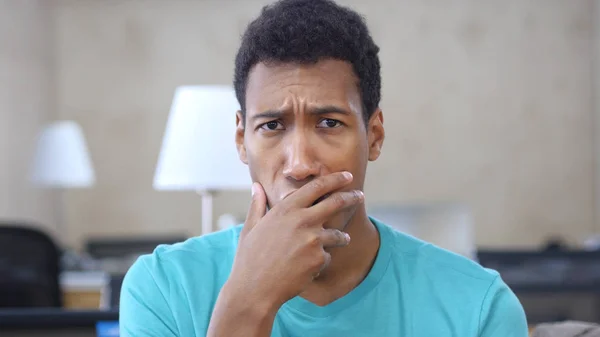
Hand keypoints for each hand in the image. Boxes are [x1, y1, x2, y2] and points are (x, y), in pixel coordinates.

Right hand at [226, 171, 363, 309]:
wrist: (255, 289)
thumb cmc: (250, 258)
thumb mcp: (250, 228)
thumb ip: (257, 205)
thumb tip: (255, 187)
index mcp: (286, 209)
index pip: (317, 187)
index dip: (335, 179)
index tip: (347, 176)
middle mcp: (302, 220)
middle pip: (336, 203)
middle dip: (351, 197)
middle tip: (360, 195)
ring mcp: (313, 240)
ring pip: (337, 234)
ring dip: (342, 237)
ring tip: (343, 239)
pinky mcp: (319, 259)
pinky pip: (328, 257)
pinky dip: (321, 261)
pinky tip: (308, 267)